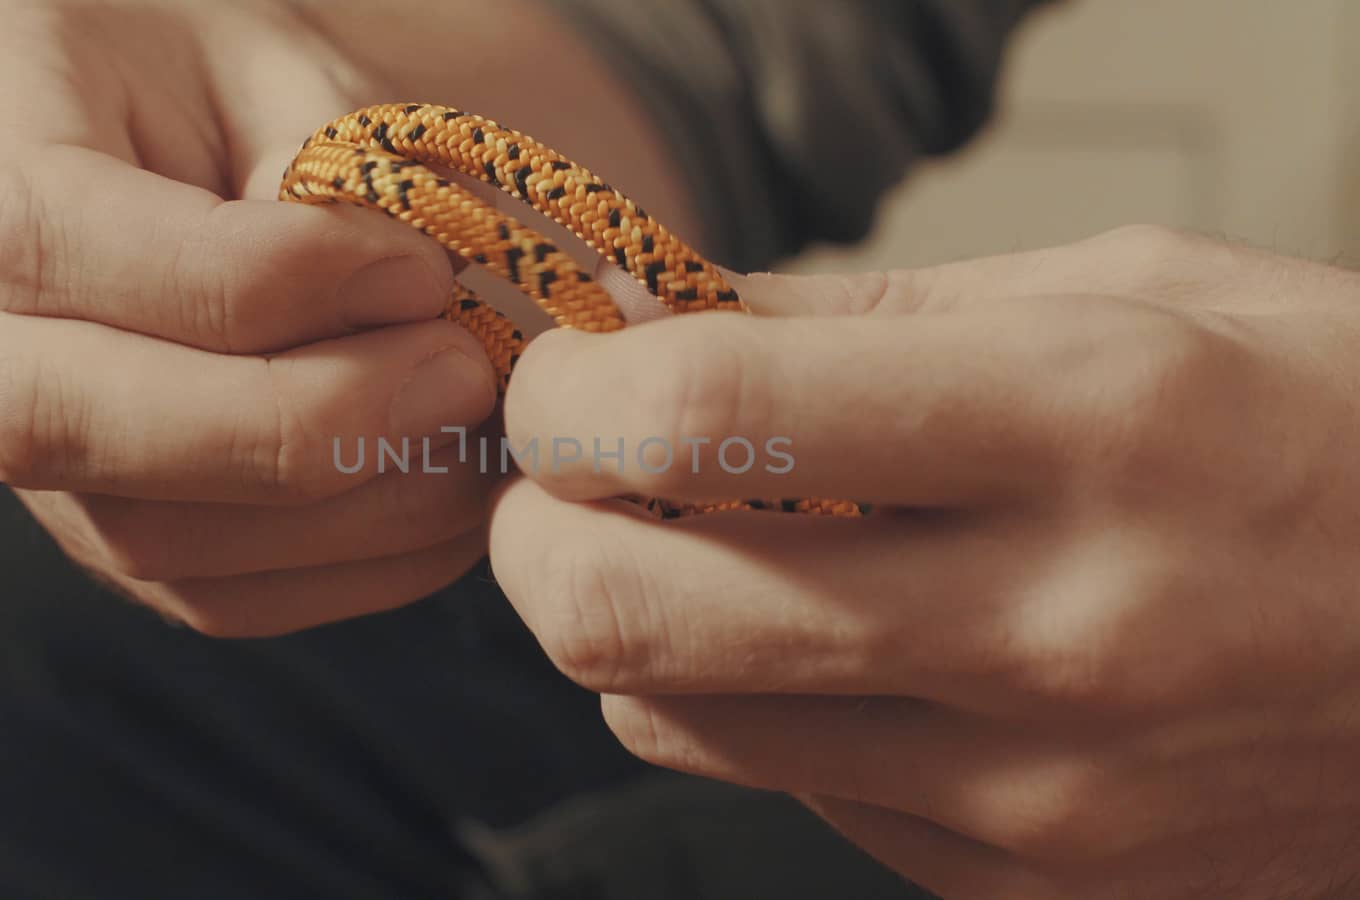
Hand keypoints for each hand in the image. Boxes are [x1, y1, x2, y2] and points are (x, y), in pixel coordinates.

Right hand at [0, 0, 507, 634]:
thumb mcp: (291, 58)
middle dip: (286, 423)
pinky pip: (200, 589)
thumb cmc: (248, 67)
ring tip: (475, 443)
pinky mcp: (86, 511)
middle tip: (460, 379)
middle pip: (46, 415)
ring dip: (341, 511)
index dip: (244, 280)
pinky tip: (446, 510)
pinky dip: (347, 566)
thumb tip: (402, 323)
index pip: (42, 233)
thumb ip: (331, 178)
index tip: (416, 271)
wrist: (204, 127)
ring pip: (130, 532)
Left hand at [490, 226, 1359, 897]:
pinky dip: (757, 701)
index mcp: (1085, 420)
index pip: (702, 417)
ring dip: (631, 621)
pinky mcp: (1028, 884)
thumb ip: (876, 310)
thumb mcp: (1144, 290)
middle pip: (629, 615)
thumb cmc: (1342, 425)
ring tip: (698, 546)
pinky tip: (836, 636)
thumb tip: (663, 319)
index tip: (565, 377)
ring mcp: (1039, 793)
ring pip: (676, 722)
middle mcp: (1052, 629)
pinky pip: (791, 789)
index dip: (570, 393)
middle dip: (537, 537)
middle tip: (563, 479)